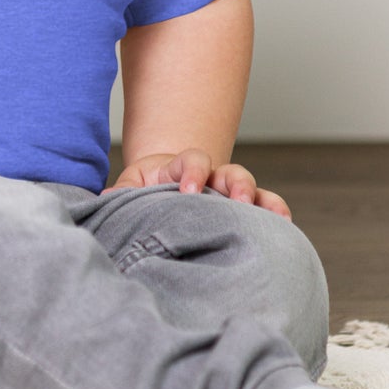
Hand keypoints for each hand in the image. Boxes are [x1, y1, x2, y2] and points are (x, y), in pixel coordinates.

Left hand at [108, 149, 291, 218]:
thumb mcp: (132, 187)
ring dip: (260, 199)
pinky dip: (276, 213)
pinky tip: (284, 228)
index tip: (188, 192)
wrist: (163, 190)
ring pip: (251, 188)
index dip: (193, 172)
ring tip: (270, 217)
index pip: (192, 160)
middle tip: (234, 201)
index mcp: (182, 168)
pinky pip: (266, 206)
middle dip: (235, 184)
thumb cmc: (146, 190)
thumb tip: (104, 200)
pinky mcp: (243, 208)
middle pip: (230, 171)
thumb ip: (122, 192)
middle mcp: (212, 176)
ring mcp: (229, 192)